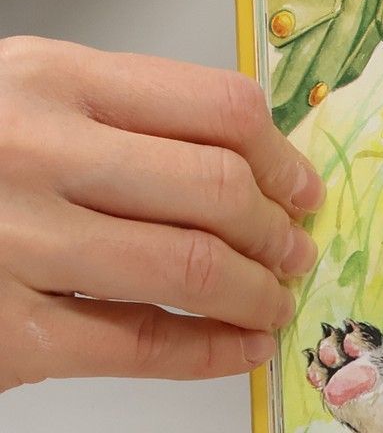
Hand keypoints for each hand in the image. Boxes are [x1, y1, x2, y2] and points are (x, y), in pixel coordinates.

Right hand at [0, 38, 321, 388]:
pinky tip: (240, 349)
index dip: (283, 158)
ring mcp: (16, 241)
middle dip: (278, 232)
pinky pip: (139, 344)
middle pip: (219, 190)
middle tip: (294, 253)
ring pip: (192, 267)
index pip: (218, 107)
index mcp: (49, 80)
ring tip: (273, 302)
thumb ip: (113, 115)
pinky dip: (210, 352)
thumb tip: (246, 161)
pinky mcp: (4, 329)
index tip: (303, 189)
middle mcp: (36, 152)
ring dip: (256, 294)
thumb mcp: (17, 98)